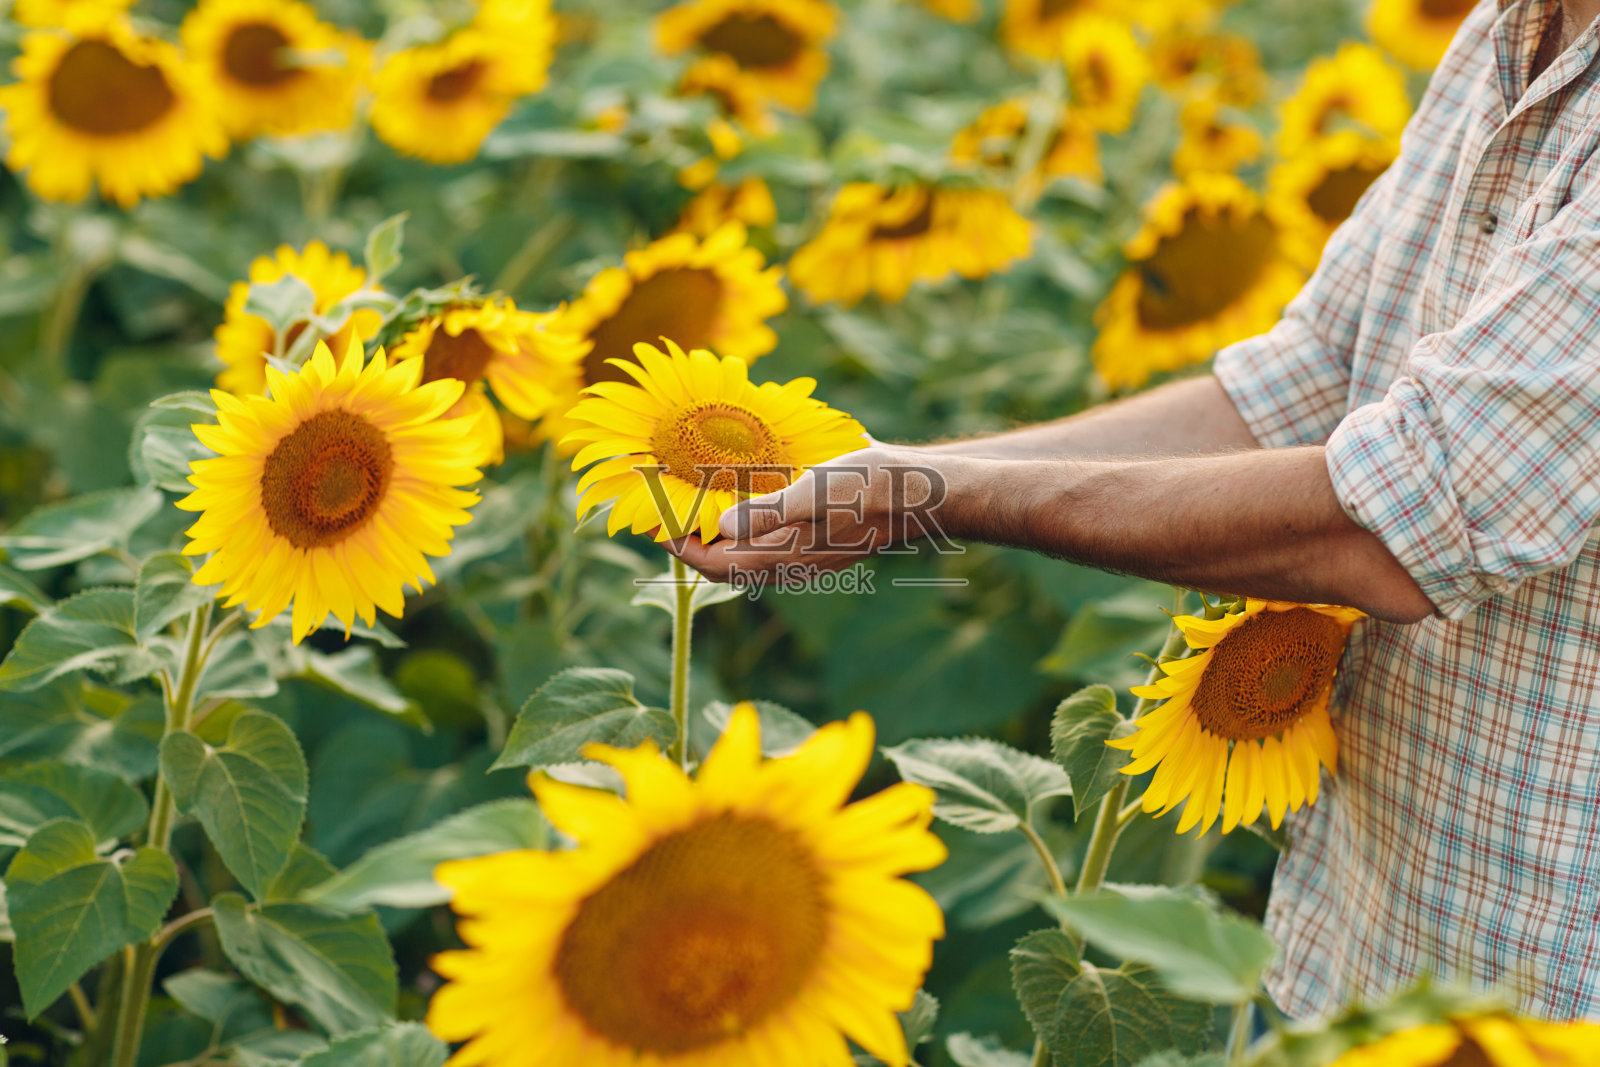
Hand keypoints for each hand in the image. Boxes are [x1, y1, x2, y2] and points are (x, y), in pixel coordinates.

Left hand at [666, 446, 962, 583]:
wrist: (927, 492)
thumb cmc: (872, 489)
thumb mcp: (817, 491)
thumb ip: (769, 510)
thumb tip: (721, 524)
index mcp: (785, 555)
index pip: (715, 564)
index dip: (680, 547)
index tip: (652, 524)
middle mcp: (792, 562)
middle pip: (727, 562)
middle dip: (692, 541)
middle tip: (663, 512)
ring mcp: (808, 554)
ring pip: (748, 553)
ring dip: (719, 533)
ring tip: (693, 504)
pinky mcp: (821, 539)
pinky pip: (771, 540)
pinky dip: (747, 524)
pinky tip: (745, 497)